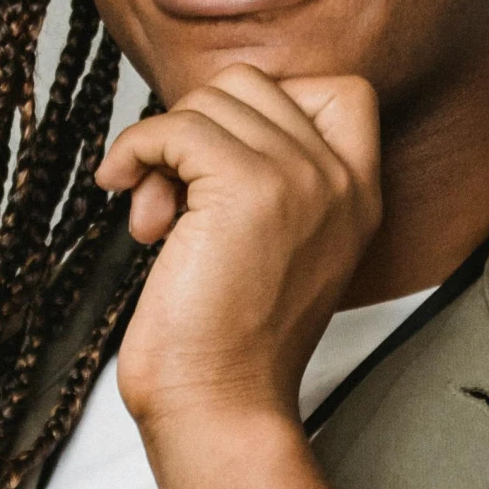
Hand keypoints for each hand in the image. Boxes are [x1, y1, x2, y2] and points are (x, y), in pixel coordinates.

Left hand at [96, 66, 382, 437]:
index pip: (343, 90)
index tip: (227, 159)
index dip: (272, 102)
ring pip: (212, 100)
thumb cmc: (229, 338)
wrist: (221, 404)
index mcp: (361, 197)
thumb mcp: (274, 242)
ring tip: (158, 219)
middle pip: (255, 85)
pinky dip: (134, 152)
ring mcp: (301, 180)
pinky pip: (174, 127)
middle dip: (197, 131)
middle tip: (175, 199)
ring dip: (162, 149)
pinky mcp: (247, 188)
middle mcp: (343, 182)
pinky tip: (128, 198)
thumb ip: (270, 176)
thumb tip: (203, 112)